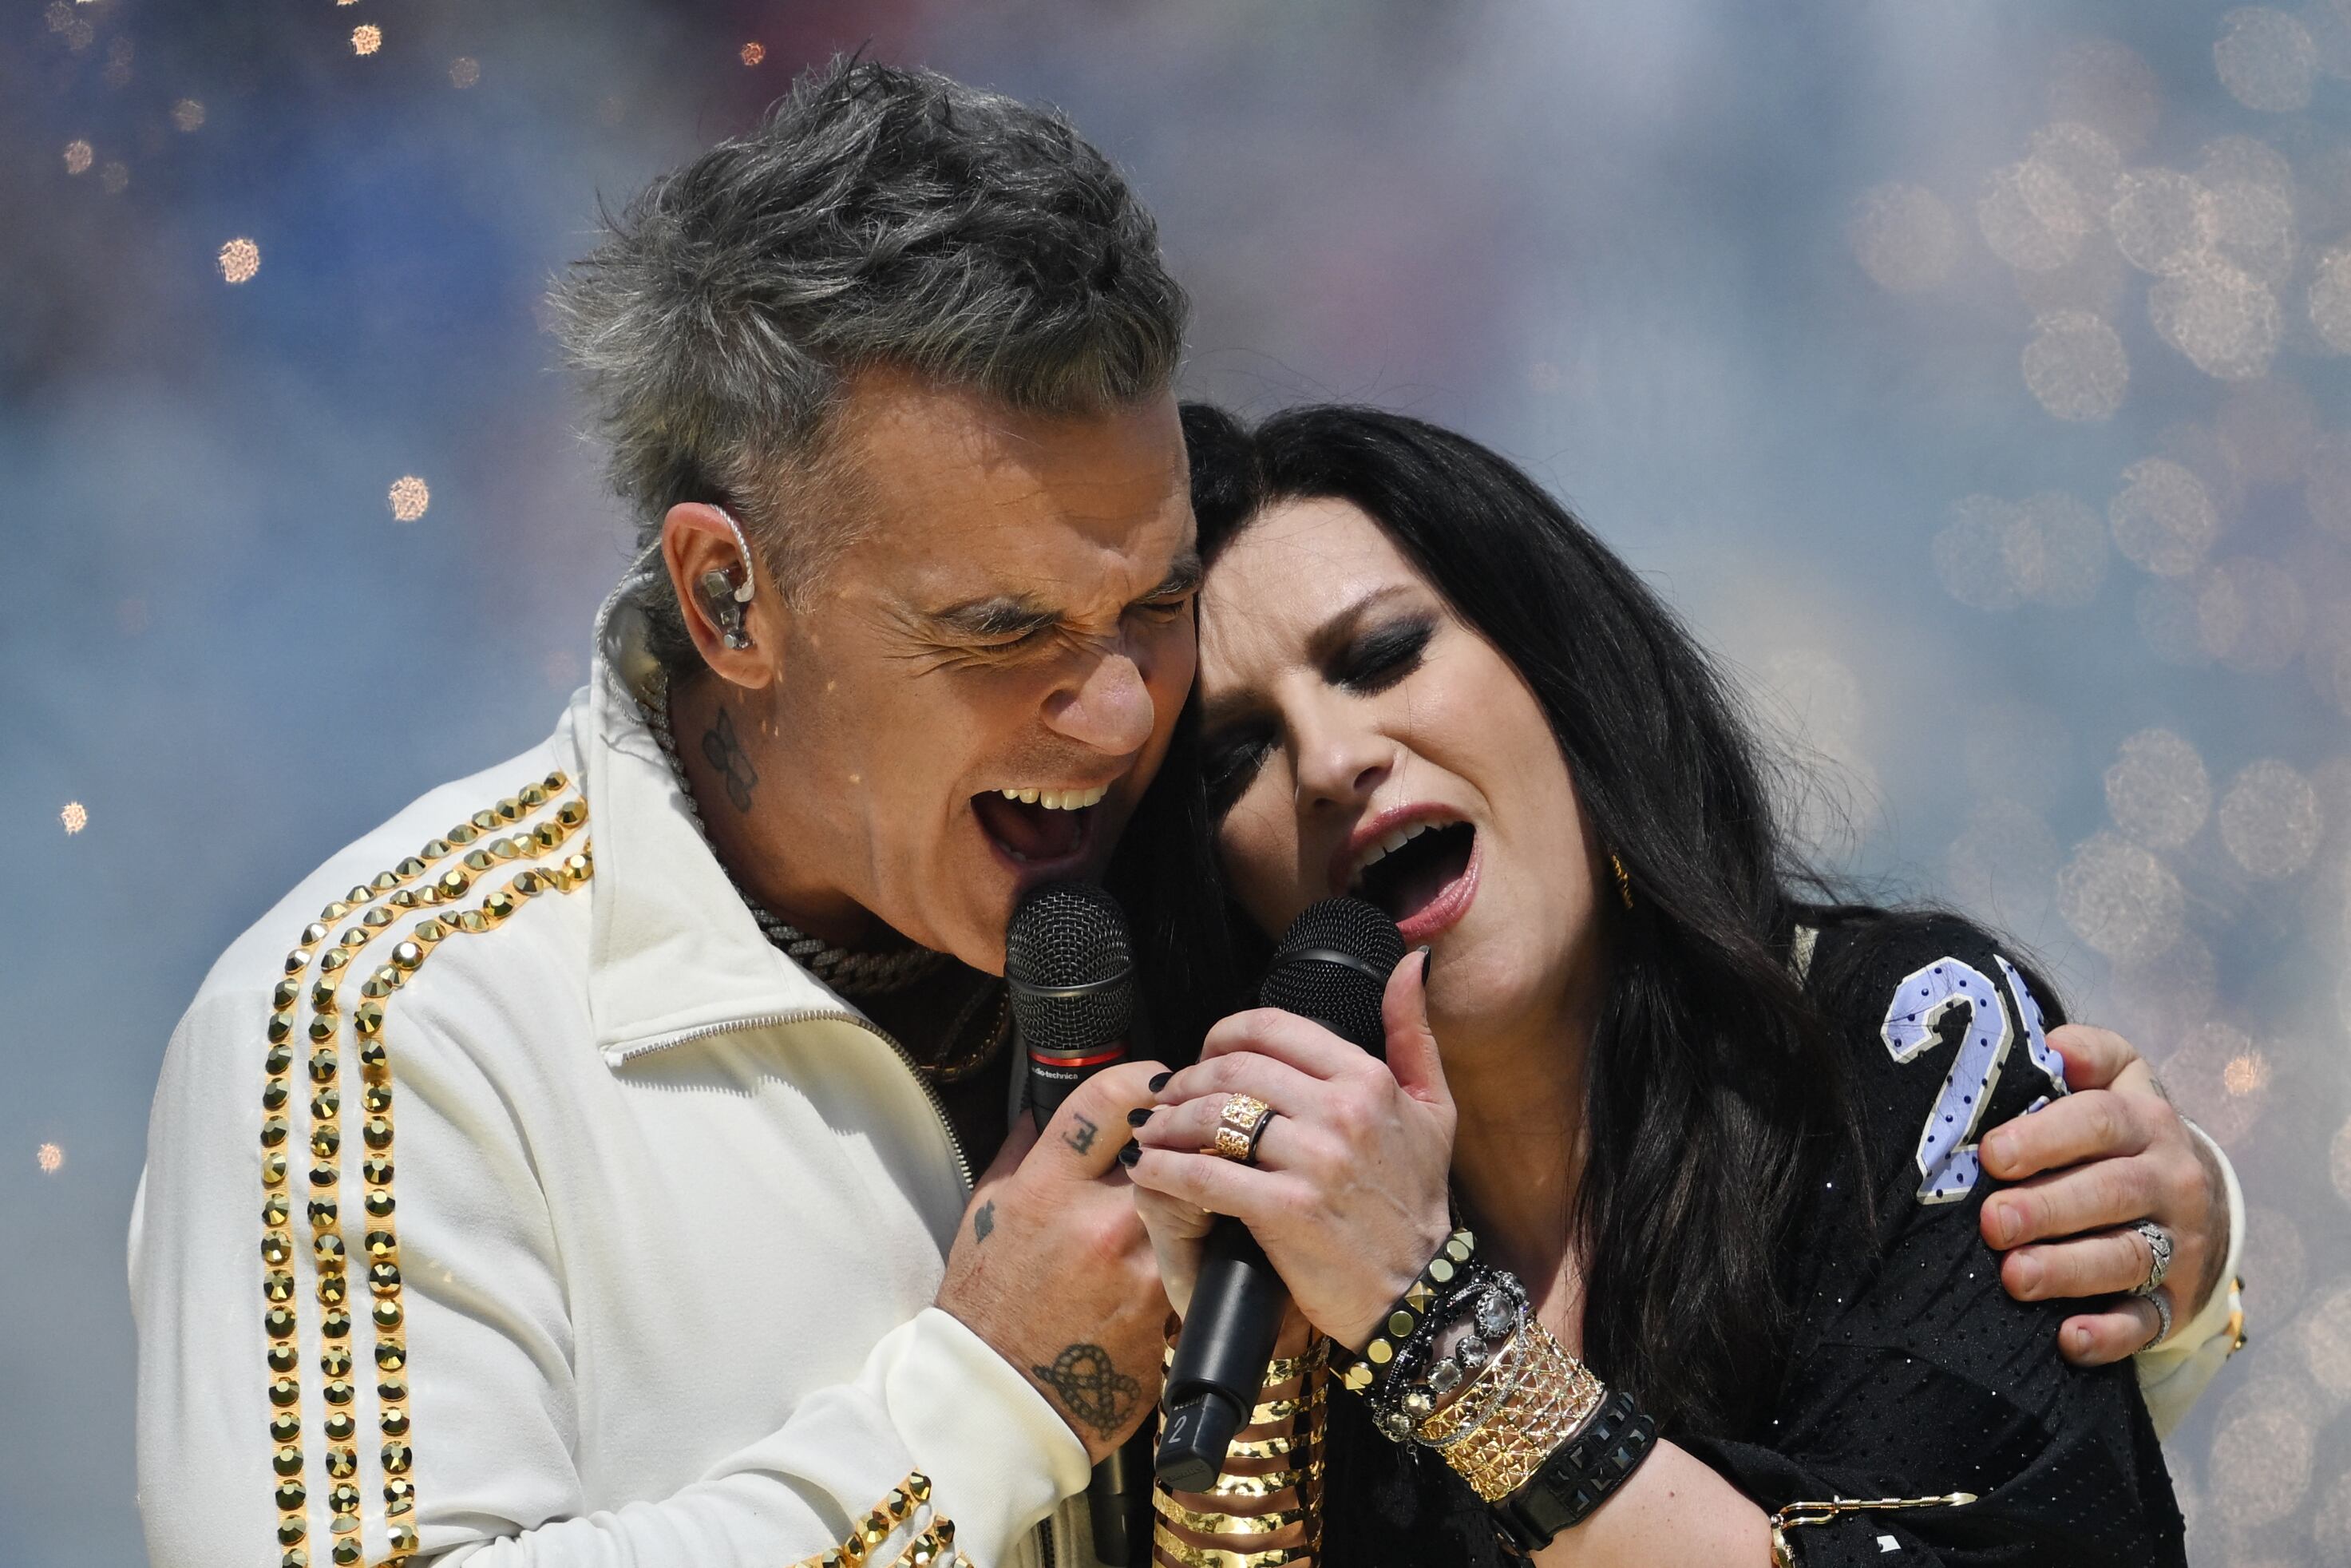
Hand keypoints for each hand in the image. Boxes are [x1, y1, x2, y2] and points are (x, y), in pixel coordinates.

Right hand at [935, 1061, 1171, 1462]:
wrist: (1003, 1397)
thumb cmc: (990, 1304)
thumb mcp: (989, 1212)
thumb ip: (1024, 1151)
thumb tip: (1045, 1105)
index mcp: (1047, 1186)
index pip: (1110, 1097)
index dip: (1145, 1077)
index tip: (1159, 1083)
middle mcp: (1096, 1218)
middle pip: (1170, 1143)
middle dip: (1184, 1134)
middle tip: (1189, 1133)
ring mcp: (1138, 1264)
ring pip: (1194, 1197)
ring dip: (1197, 1189)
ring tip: (1191, 1190)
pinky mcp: (1167, 1307)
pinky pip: (1197, 1256)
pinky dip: (1199, 1246)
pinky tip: (1189, 1249)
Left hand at [1125, 950, 1454, 1351]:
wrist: (1418, 1293)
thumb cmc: (1415, 1201)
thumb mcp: (1435, 1107)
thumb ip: (1414, 1032)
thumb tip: (1410, 964)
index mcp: (1367, 1078)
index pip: (1271, 1028)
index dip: (1222, 1035)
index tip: (1203, 1056)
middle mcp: (1341, 1111)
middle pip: (1232, 1069)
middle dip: (1186, 1080)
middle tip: (1166, 1097)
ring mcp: (1314, 1161)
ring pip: (1212, 1117)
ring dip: (1167, 1122)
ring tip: (1150, 1132)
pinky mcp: (1285, 1211)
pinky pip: (1204, 1175)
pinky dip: (1164, 1169)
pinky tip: (1148, 1170)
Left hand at [1977, 1024, 2230, 1365]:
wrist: (2200, 1199)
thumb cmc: (2123, 1134)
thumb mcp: (2119, 1080)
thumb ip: (2088, 1054)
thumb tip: (2052, 1044)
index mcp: (2144, 1123)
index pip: (2099, 1122)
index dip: (2045, 1137)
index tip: (1992, 1155)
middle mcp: (2168, 1182)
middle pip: (2111, 1193)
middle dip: (2049, 1208)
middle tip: (1993, 1222)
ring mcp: (2175, 1246)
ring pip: (2125, 1259)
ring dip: (2068, 1270)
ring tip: (2015, 1276)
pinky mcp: (2171, 1302)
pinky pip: (2144, 1324)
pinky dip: (2109, 1335)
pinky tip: (2070, 1339)